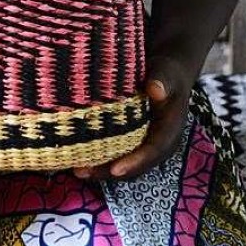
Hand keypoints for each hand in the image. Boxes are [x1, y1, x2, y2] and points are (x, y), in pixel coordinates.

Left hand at [72, 56, 191, 182]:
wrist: (166, 76)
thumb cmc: (166, 74)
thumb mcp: (167, 74)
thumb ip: (163, 80)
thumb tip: (155, 89)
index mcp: (169, 132)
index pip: (153, 151)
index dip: (135, 162)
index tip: (115, 169)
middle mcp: (157, 145)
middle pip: (134, 165)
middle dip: (109, 171)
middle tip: (84, 172)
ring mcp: (143, 145)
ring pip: (123, 163)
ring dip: (100, 168)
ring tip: (76, 170)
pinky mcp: (131, 141)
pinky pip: (116, 154)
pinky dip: (99, 157)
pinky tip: (78, 158)